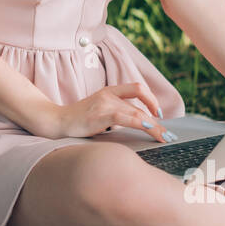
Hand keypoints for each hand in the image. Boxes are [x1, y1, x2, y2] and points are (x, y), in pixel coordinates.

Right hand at [42, 82, 169, 141]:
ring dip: (154, 127)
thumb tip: (136, 125)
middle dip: (157, 121)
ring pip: (137, 113)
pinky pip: (126, 118)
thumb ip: (115, 114)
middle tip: (167, 134)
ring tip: (164, 137)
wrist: (56, 121)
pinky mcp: (101, 114)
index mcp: (108, 92)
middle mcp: (108, 94)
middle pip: (140, 105)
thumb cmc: (77, 121)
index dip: (151, 99)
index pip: (137, 88)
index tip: (157, 114)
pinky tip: (149, 129)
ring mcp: (105, 103)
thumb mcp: (99, 113)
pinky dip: (140, 123)